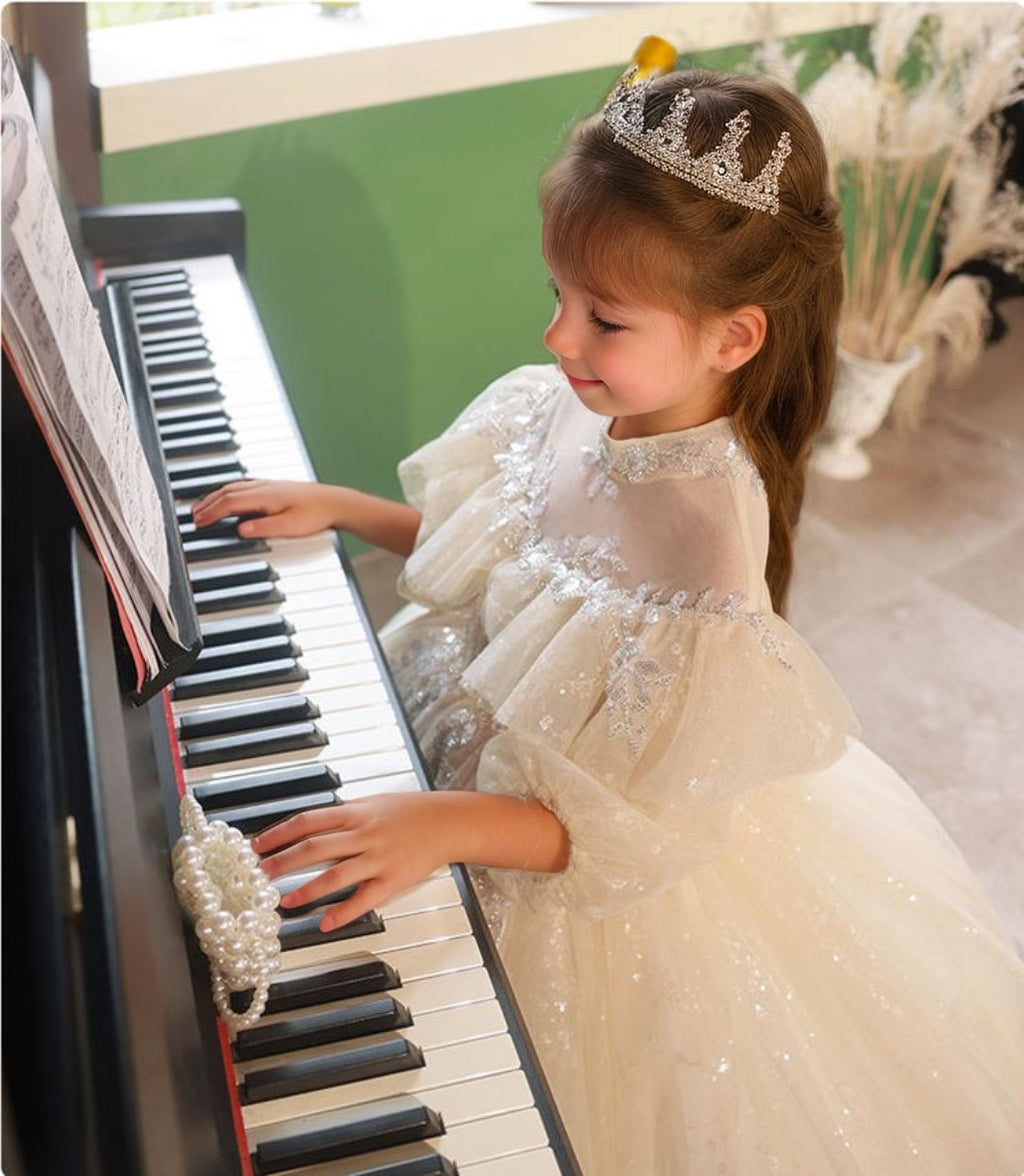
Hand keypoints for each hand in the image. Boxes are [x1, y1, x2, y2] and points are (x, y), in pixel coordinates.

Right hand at [191, 479, 343, 538]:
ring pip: (235, 487)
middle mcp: (265, 487)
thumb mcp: (290, 527)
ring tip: (205, 506)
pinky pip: (244, 486)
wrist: (336, 503)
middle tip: (194, 516)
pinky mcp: (275, 488)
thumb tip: (240, 530)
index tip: (199, 522)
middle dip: (208, 504)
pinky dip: (230, 492)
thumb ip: (264, 528)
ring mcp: (270, 486)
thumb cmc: (316, 515)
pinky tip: (230, 497)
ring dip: (216, 496)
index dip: (212, 512)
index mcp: (265, 496)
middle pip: (228, 492)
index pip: (230, 503)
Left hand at [253, 794, 451, 930]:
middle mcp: (364, 834)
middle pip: (315, 847)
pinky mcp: (393, 880)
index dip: (280, 833)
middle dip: (283, 861)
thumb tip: (313, 821)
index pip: (309, 821)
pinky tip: (324, 924)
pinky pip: (365, 899)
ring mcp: (378, 858)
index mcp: (356, 813)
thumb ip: (344, 813)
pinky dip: (343, 912)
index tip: (257, 845)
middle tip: (259, 875)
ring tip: (283, 901)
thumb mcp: (373, 802)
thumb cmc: (411, 811)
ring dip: (306, 890)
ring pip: (336, 875)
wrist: (448, 822)